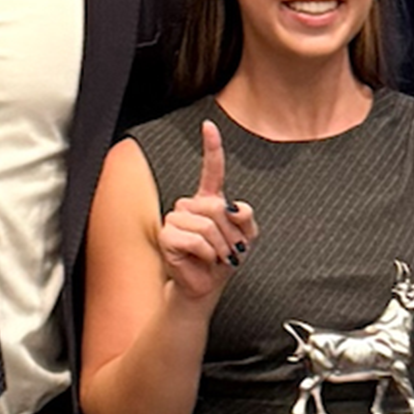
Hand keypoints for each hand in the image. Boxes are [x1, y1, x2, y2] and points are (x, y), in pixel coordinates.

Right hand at [154, 119, 256, 304]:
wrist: (205, 287)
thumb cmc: (223, 261)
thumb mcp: (246, 238)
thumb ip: (247, 218)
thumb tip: (233, 207)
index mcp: (208, 201)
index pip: (211, 170)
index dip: (211, 147)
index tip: (208, 125)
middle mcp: (188, 206)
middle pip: (215, 206)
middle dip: (229, 232)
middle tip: (228, 251)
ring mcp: (174, 219)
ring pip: (207, 224)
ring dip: (219, 246)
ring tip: (215, 257)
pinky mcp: (166, 236)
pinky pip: (196, 239)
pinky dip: (206, 253)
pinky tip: (202, 260)